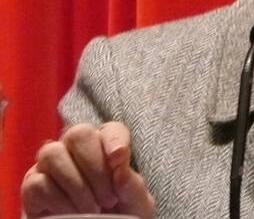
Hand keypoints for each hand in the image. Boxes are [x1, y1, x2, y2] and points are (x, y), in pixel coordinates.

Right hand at [21, 121, 154, 218]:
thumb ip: (132, 185)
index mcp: (106, 145)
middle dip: (94, 166)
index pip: (111, 130)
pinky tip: (73, 214)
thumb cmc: (119, 212)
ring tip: (92, 210)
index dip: (115, 140)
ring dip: (77, 184)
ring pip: (54, 154)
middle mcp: (75, 147)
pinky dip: (60, 201)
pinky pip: (39, 182)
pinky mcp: (32, 185)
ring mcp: (51, 164)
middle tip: (108, 199)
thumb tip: (121, 172)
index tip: (118, 159)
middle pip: (78, 134)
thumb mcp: (133, 202)